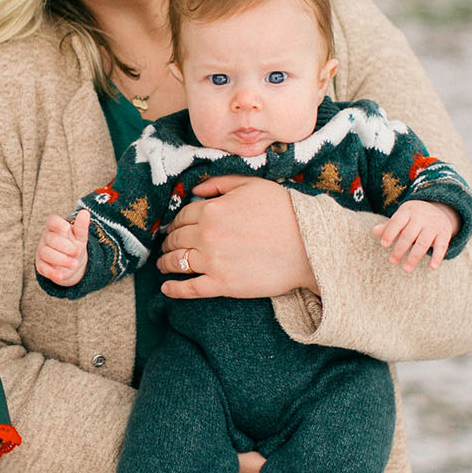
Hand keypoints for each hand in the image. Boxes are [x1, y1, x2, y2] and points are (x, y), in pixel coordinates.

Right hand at [36, 210, 89, 286]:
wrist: (72, 263)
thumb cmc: (75, 245)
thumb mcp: (80, 237)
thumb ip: (81, 226)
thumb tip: (85, 212)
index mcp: (55, 227)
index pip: (52, 221)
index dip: (59, 224)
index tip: (67, 229)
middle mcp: (46, 238)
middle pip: (50, 239)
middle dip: (65, 246)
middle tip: (77, 252)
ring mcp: (42, 251)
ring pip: (46, 253)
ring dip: (61, 260)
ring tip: (75, 264)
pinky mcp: (41, 265)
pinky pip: (43, 268)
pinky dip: (52, 272)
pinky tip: (61, 276)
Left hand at [158, 177, 316, 299]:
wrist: (308, 245)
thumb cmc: (284, 211)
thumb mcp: (252, 185)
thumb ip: (220, 183)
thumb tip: (195, 191)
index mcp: (211, 210)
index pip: (182, 216)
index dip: (176, 222)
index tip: (175, 227)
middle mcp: (206, 235)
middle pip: (176, 239)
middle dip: (169, 242)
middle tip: (166, 246)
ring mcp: (212, 262)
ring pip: (178, 262)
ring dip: (166, 263)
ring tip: (163, 265)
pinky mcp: (222, 285)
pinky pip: (189, 288)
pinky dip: (174, 289)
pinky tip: (166, 288)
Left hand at [374, 199, 456, 272]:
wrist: (440, 208)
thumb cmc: (413, 217)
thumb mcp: (401, 217)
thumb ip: (389, 226)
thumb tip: (374, 232)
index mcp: (408, 211)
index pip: (397, 222)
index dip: (390, 233)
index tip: (384, 245)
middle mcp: (421, 217)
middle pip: (409, 234)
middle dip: (400, 249)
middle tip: (392, 261)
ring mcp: (434, 225)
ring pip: (423, 242)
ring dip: (414, 257)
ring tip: (406, 269)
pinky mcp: (444, 234)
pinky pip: (441, 246)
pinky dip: (438, 256)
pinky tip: (433, 267)